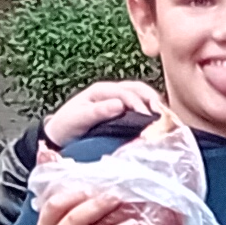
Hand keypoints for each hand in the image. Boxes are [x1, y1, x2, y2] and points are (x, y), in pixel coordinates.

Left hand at [41, 77, 171, 148]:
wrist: (59, 135)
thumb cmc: (66, 126)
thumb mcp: (78, 118)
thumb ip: (98, 111)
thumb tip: (120, 105)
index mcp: (101, 90)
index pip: (126, 92)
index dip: (139, 104)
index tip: (148, 118)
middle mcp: (112, 92)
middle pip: (139, 88)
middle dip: (153, 99)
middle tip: (163, 114)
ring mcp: (118, 100)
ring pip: (143, 95)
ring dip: (155, 104)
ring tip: (166, 117)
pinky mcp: (122, 111)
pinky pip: (141, 105)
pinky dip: (152, 111)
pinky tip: (159, 120)